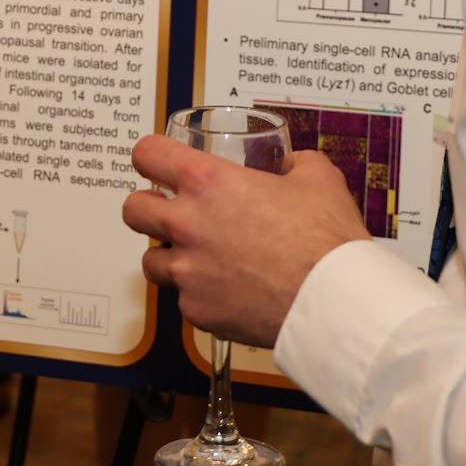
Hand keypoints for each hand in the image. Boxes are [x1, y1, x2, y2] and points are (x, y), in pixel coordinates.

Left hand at [122, 135, 370, 347]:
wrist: (333, 300)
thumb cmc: (325, 238)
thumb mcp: (318, 177)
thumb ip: (296, 163)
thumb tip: (293, 164)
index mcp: (208, 182)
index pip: (148, 154)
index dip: (152, 156)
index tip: (157, 163)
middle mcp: (186, 224)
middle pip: (132, 209)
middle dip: (148, 208)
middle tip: (172, 212)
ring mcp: (187, 271)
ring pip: (150, 261)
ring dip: (170, 256)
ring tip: (200, 258)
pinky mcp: (197, 310)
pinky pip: (184, 299)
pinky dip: (200, 295)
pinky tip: (228, 291)